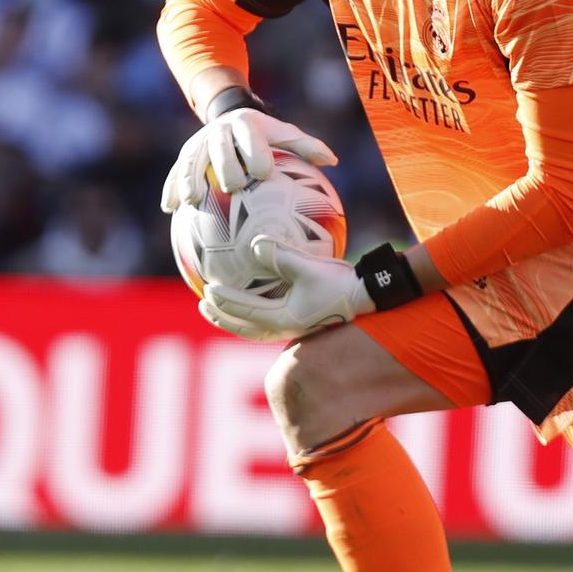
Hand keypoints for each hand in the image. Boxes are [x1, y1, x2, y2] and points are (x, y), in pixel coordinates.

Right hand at [160, 108, 335, 212]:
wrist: (231, 116)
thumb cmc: (266, 135)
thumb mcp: (285, 134)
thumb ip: (307, 146)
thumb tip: (333, 160)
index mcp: (246, 124)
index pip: (251, 137)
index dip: (255, 152)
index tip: (262, 173)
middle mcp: (219, 130)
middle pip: (220, 148)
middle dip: (225, 166)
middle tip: (233, 188)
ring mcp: (199, 141)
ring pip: (191, 159)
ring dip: (189, 179)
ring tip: (192, 202)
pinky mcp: (185, 154)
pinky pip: (175, 171)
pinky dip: (171, 188)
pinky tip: (169, 209)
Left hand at [202, 236, 373, 339]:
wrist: (369, 296)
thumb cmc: (341, 283)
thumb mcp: (310, 268)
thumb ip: (281, 256)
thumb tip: (255, 242)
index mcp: (283, 319)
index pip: (245, 312)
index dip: (224, 303)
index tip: (206, 290)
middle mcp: (285, 327)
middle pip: (245, 327)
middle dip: (222, 317)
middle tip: (203, 302)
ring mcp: (293, 326)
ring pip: (255, 328)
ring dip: (235, 319)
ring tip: (219, 308)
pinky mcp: (301, 320)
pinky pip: (268, 319)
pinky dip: (253, 313)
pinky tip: (254, 297)